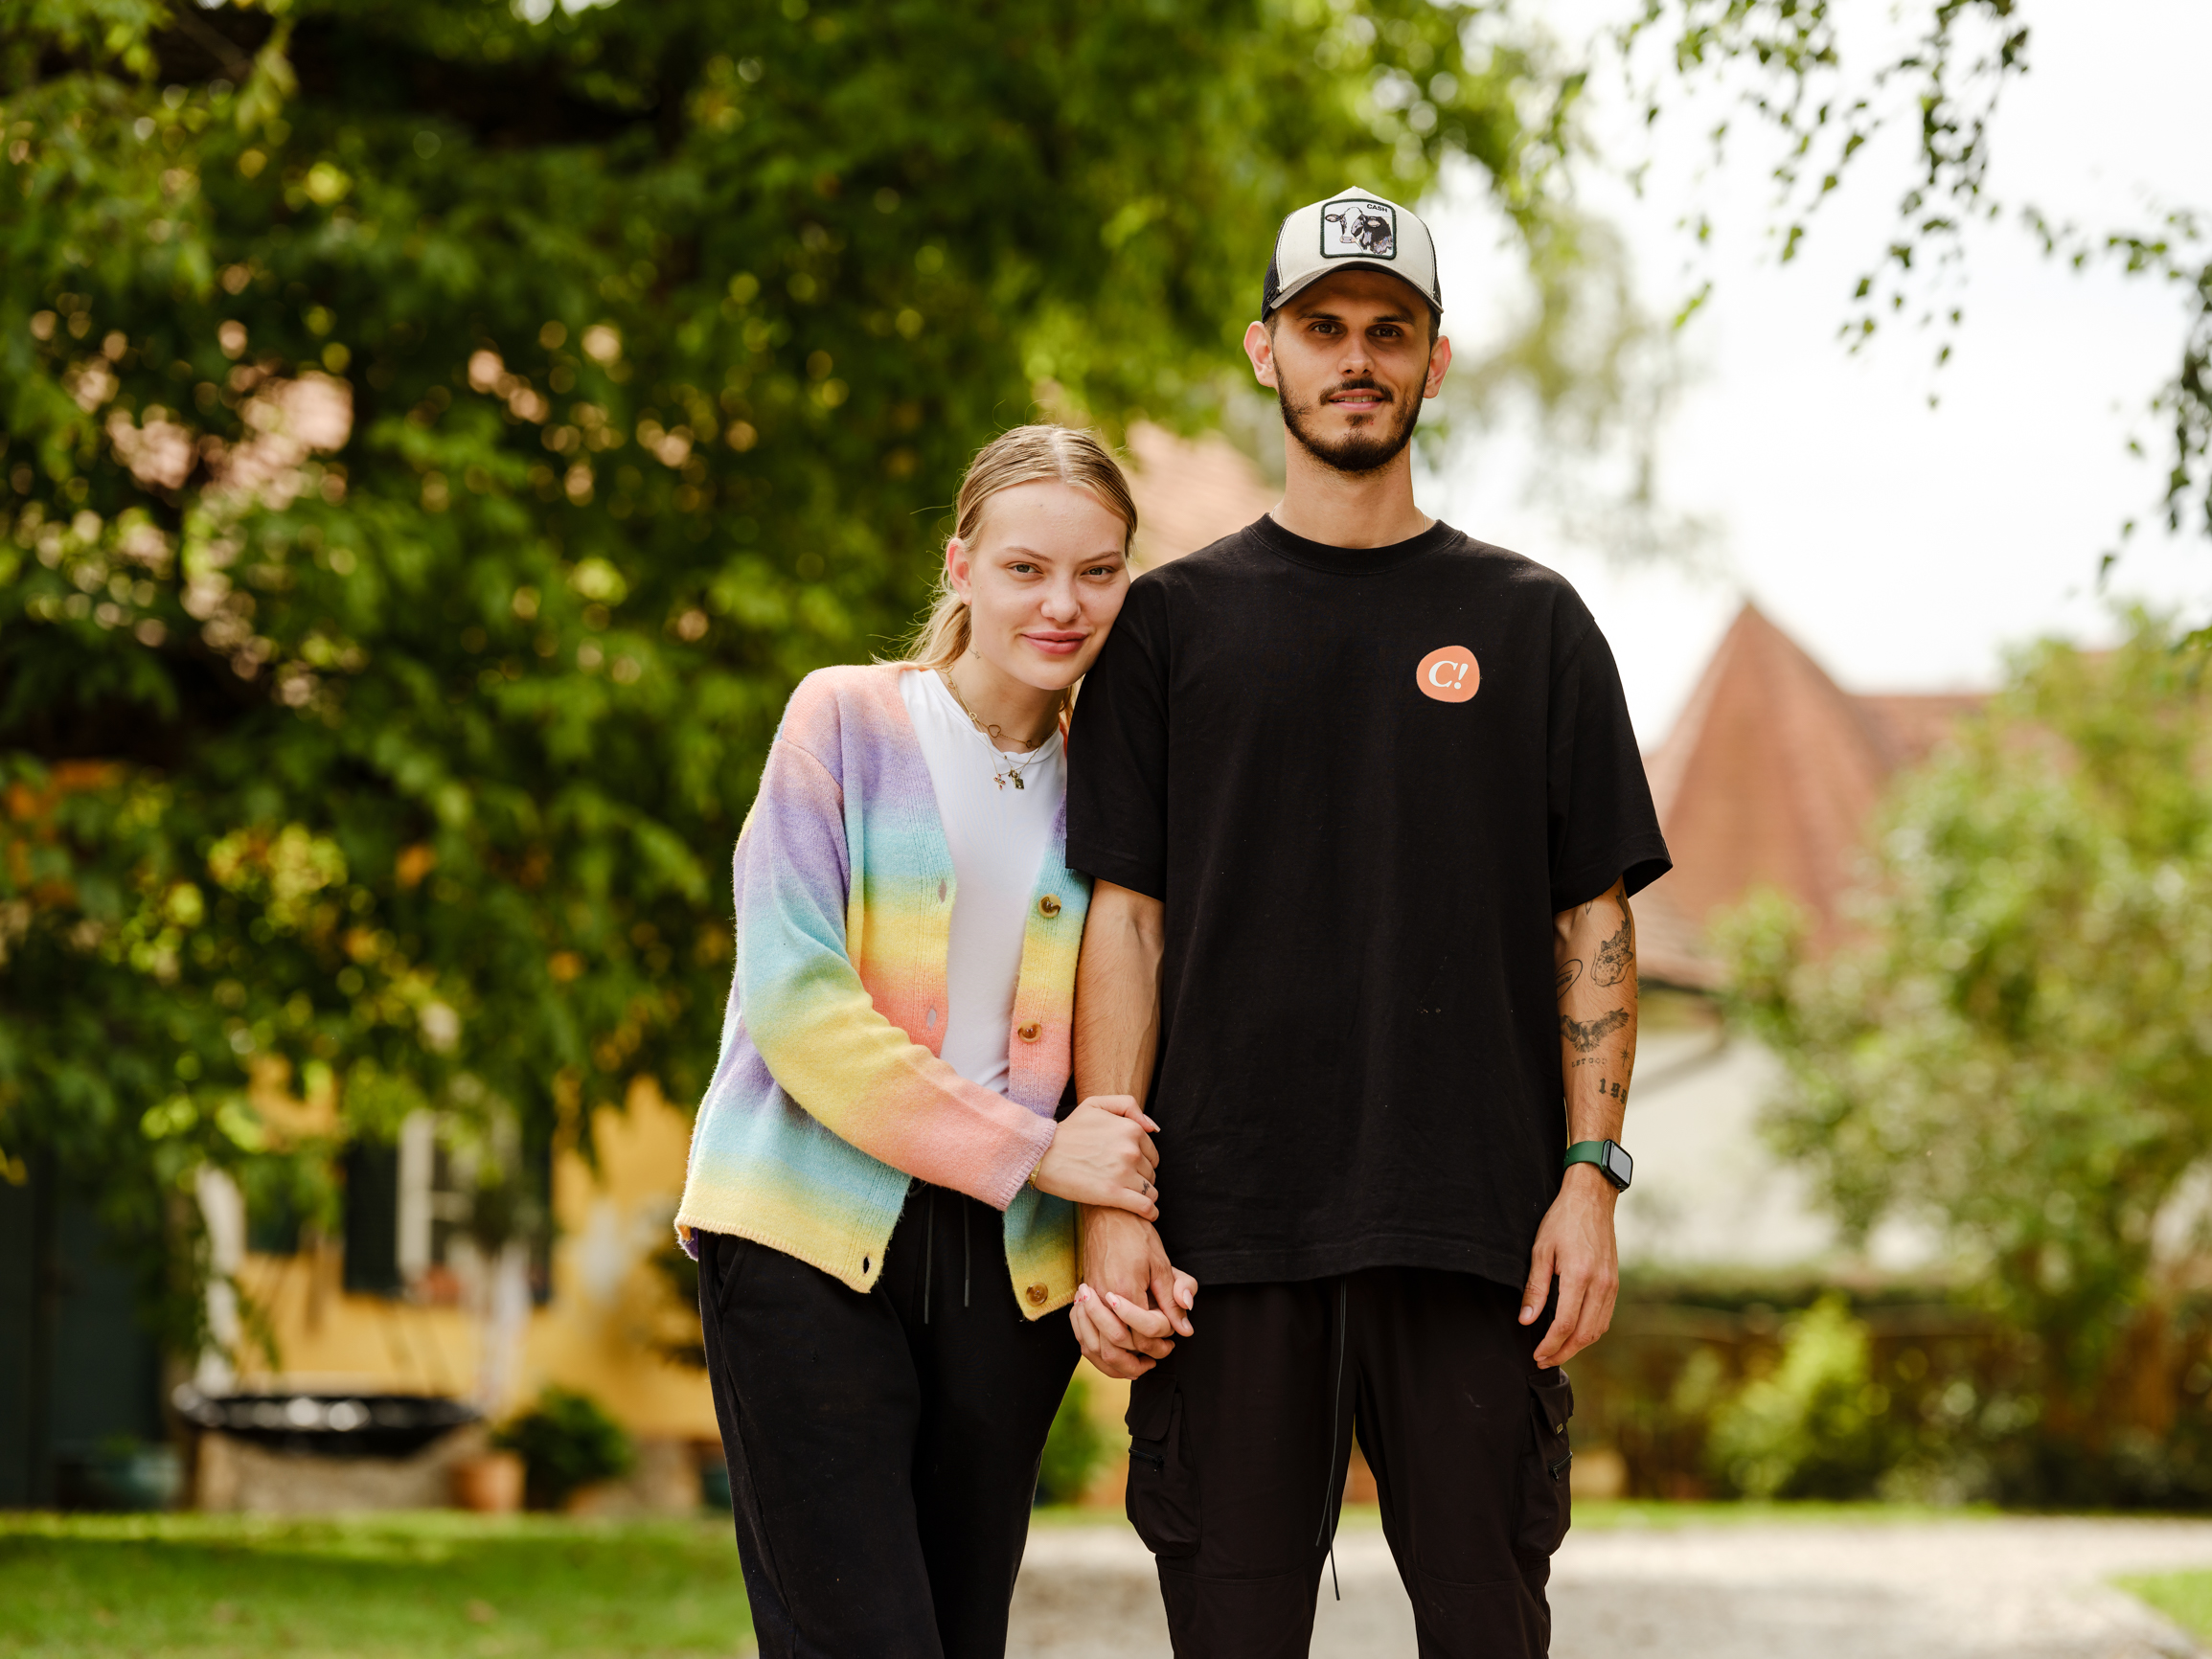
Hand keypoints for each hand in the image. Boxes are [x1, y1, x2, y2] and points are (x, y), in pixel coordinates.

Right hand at [1032, 1095, 1159, 1217]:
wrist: (1042, 1154)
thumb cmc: (1068, 1130)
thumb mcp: (1096, 1104)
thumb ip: (1128, 1106)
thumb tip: (1153, 1128)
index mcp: (1131, 1129)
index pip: (1152, 1154)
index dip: (1142, 1162)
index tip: (1129, 1167)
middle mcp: (1131, 1150)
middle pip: (1151, 1173)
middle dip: (1141, 1178)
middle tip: (1123, 1181)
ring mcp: (1123, 1173)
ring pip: (1150, 1190)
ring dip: (1144, 1195)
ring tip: (1130, 1197)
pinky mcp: (1113, 1194)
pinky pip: (1146, 1207)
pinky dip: (1150, 1212)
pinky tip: (1147, 1213)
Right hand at [1071, 1207, 1197, 1378]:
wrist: (1107, 1213)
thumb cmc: (1136, 1235)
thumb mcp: (1161, 1265)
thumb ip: (1173, 1299)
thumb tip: (1185, 1329)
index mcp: (1126, 1291)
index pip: (1143, 1334)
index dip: (1160, 1342)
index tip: (1173, 1340)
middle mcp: (1103, 1299)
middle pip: (1119, 1346)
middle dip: (1142, 1356)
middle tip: (1163, 1350)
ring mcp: (1090, 1299)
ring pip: (1099, 1345)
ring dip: (1120, 1359)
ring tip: (1142, 1359)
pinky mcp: (1085, 1297)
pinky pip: (1087, 1334)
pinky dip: (1103, 1347)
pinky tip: (1120, 1346)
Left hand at [1520, 1162, 1619, 1366]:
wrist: (1591, 1200)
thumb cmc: (1561, 1221)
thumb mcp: (1540, 1250)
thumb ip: (1535, 1288)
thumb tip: (1526, 1320)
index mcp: (1579, 1276)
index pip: (1564, 1324)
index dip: (1549, 1345)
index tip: (1536, 1354)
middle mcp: (1600, 1285)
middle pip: (1583, 1334)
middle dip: (1562, 1352)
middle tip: (1543, 1360)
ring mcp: (1611, 1286)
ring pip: (1597, 1330)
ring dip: (1577, 1346)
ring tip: (1556, 1352)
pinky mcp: (1615, 1284)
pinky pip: (1604, 1318)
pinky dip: (1589, 1333)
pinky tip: (1573, 1335)